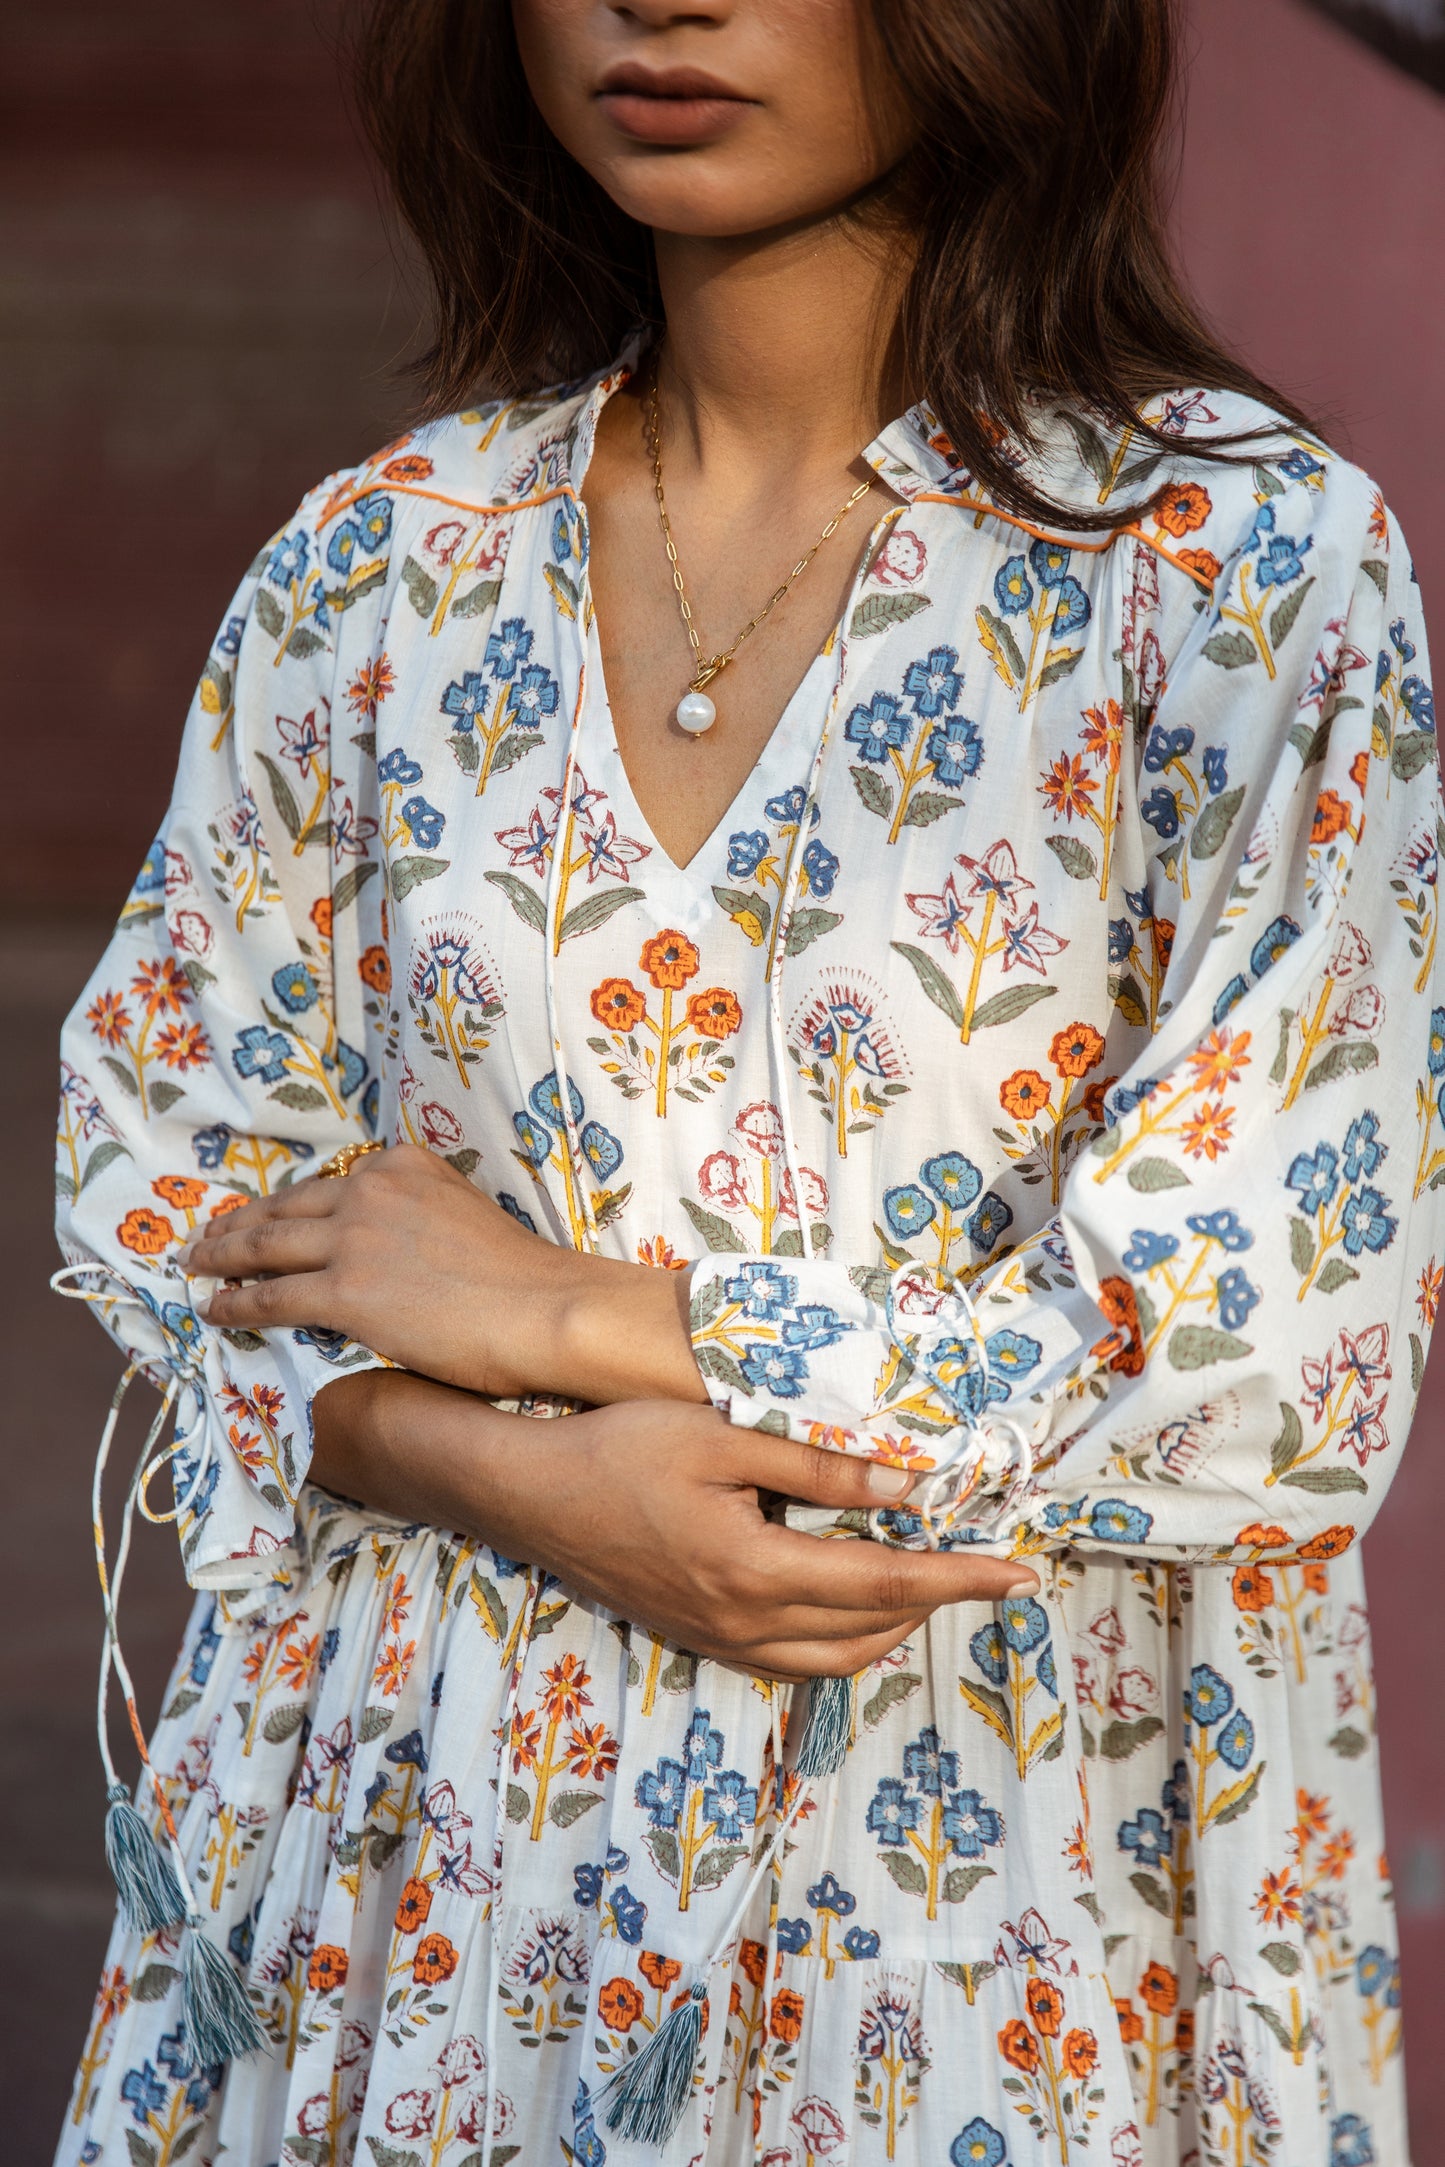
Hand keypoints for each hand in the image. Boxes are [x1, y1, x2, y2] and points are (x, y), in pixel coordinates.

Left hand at [181, 1144, 704, 1403]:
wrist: (546, 1309)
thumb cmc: (522, 1280)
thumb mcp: (461, 1215)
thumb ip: (415, 1218)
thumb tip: (387, 1253)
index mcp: (402, 1165)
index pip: (326, 1186)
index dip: (284, 1205)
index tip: (258, 1217)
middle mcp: (371, 1188)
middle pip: (285, 1208)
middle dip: (239, 1226)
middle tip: (207, 1238)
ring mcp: (354, 1237)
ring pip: (266, 1246)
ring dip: (222, 1258)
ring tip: (196, 1267)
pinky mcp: (346, 1290)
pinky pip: (271, 1296)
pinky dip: (235, 1303)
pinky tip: (214, 1309)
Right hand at [314, 1376, 1041, 1680]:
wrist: (528, 1494)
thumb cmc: (618, 1447)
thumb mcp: (721, 1436)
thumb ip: (817, 1463)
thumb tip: (907, 1479)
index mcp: (754, 1567)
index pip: (887, 1581)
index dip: (960, 1578)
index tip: (1020, 1572)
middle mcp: (742, 1619)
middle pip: (870, 1629)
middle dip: (937, 1601)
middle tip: (982, 1564)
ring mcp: (718, 1638)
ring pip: (835, 1659)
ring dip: (893, 1627)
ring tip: (931, 1583)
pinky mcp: (699, 1639)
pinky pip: (794, 1663)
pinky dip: (843, 1642)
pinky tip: (854, 1606)